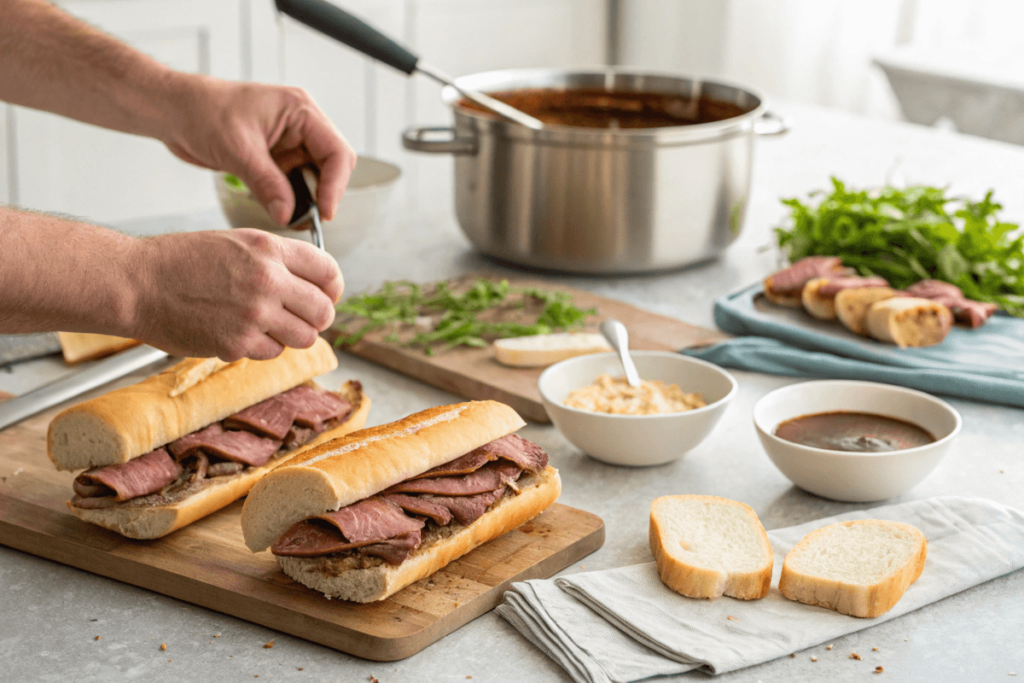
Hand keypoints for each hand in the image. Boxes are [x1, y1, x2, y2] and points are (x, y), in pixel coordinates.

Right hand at [129, 229, 343, 360]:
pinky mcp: (237, 344)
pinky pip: (272, 352)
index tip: (327, 294)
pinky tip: (239, 332)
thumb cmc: (181, 261)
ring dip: (291, 335)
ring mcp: (254, 315)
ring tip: (268, 325)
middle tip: (301, 317)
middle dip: (317, 317)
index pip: (328, 272)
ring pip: (305, 338)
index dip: (332, 287)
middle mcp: (268, 281)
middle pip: (324, 311)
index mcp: (269, 250)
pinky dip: (261, 347)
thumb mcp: (237, 242)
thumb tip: (314, 283)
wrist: (136, 283)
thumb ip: (277, 259)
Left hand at [161, 75, 355, 224]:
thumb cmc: (202, 112)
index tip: (323, 211)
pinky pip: (294, 183)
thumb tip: (288, 215)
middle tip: (310, 218)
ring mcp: (290, 142)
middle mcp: (301, 125)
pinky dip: (289, 199)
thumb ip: (267, 184)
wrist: (174, 111)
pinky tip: (279, 209)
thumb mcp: (238, 150)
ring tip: (292, 216)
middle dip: (324, 193)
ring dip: (306, 198)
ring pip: (314, 177)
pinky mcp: (276, 158)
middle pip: (333, 166)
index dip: (335, 185)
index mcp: (301, 110)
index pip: (337, 152)